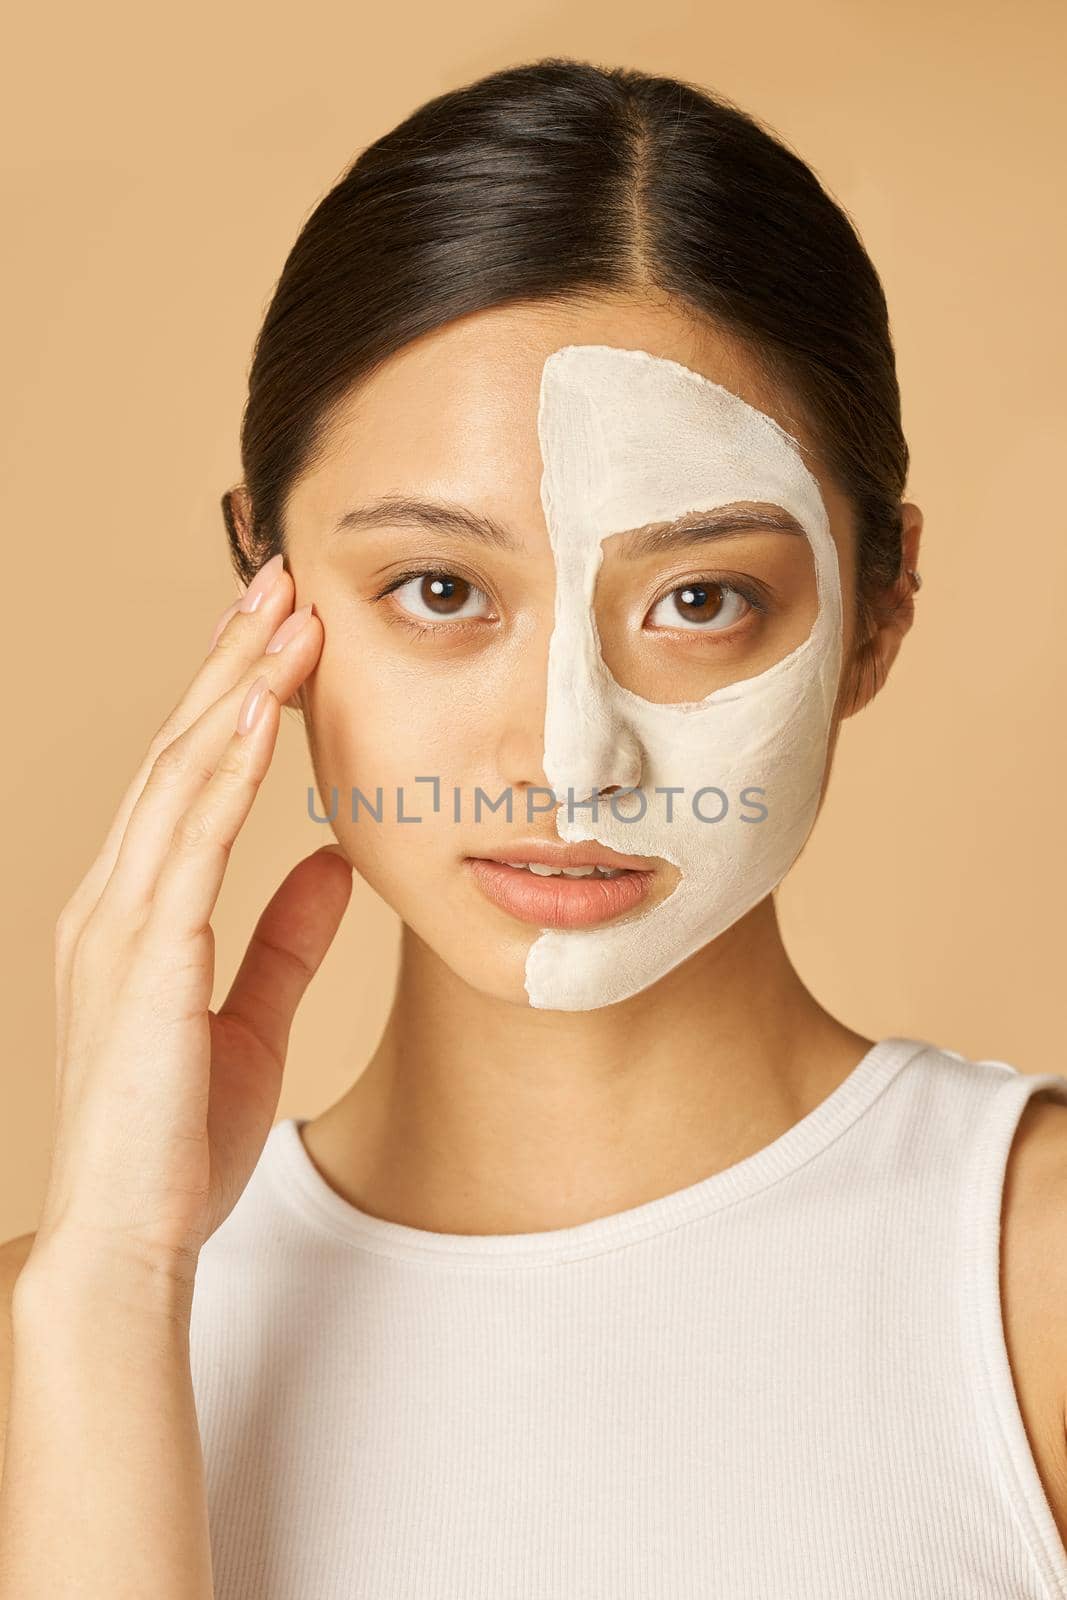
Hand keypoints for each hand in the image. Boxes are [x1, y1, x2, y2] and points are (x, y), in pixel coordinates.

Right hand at [32, 554, 352, 1289]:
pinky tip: (262, 714)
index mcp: (140, 910)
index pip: (189, 778)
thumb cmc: (181, 1136)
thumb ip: (286, 936)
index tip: (279, 633)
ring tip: (284, 614)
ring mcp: (119, 925)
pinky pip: (188, 845)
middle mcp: (116, 899)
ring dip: (235, 689)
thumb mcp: (252, 1016)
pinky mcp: (142, 961)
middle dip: (231, 662)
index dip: (232, 698)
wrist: (134, 1238)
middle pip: (180, 753)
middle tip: (280, 580)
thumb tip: (331, 865)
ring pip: (181, 777)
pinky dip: (226, 772)